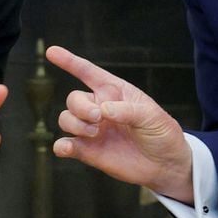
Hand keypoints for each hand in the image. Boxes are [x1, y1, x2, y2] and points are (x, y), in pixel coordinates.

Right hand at [47, 45, 192, 202]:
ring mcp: (92, 130)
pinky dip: (61, 146)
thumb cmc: (162, 134)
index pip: (88, 72)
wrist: (166, 165)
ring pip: (66, 118)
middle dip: (81, 106)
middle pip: (74, 98)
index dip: (69, 61)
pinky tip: (67, 147)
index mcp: (114, 92)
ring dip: (75, 124)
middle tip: (97, 117)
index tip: (52, 52)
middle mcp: (99, 108)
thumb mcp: (152, 116)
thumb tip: (102, 110)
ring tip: (95, 133)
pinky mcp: (88, 151)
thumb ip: (127, 110)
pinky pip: (65, 145)